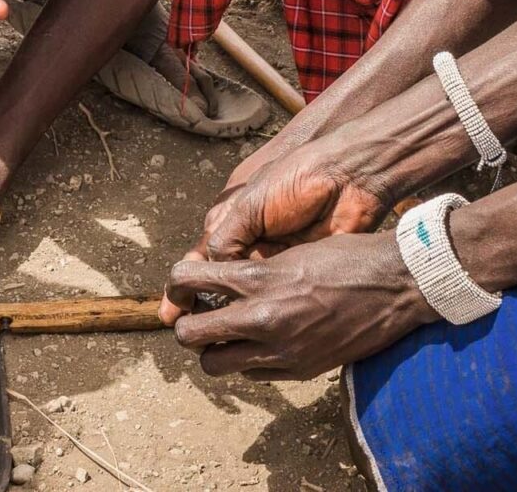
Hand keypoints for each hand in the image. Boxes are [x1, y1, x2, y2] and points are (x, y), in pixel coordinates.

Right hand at [158, 142, 390, 324]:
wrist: (346, 177)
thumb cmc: (295, 178)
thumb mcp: (250, 203)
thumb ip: (226, 237)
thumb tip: (214, 271)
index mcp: (235, 222)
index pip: (202, 261)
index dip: (184, 288)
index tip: (170, 313)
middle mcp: (252, 245)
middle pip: (219, 284)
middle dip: (201, 308)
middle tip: (187, 332)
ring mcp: (276, 261)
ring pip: (245, 298)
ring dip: (231, 315)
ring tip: (214, 339)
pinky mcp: (300, 273)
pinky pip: (276, 300)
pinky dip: (263, 314)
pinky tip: (252, 332)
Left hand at [167, 235, 433, 380]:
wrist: (398, 285)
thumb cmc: (348, 256)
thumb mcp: (292, 252)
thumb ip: (253, 269)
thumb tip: (219, 278)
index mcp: (258, 279)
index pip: (186, 280)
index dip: (178, 282)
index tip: (185, 283)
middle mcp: (263, 318)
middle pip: (190, 335)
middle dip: (187, 324)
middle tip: (199, 314)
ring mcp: (281, 350)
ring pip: (216, 365)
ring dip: (214, 349)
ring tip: (229, 332)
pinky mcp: (301, 370)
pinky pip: (253, 374)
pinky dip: (249, 361)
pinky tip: (264, 341)